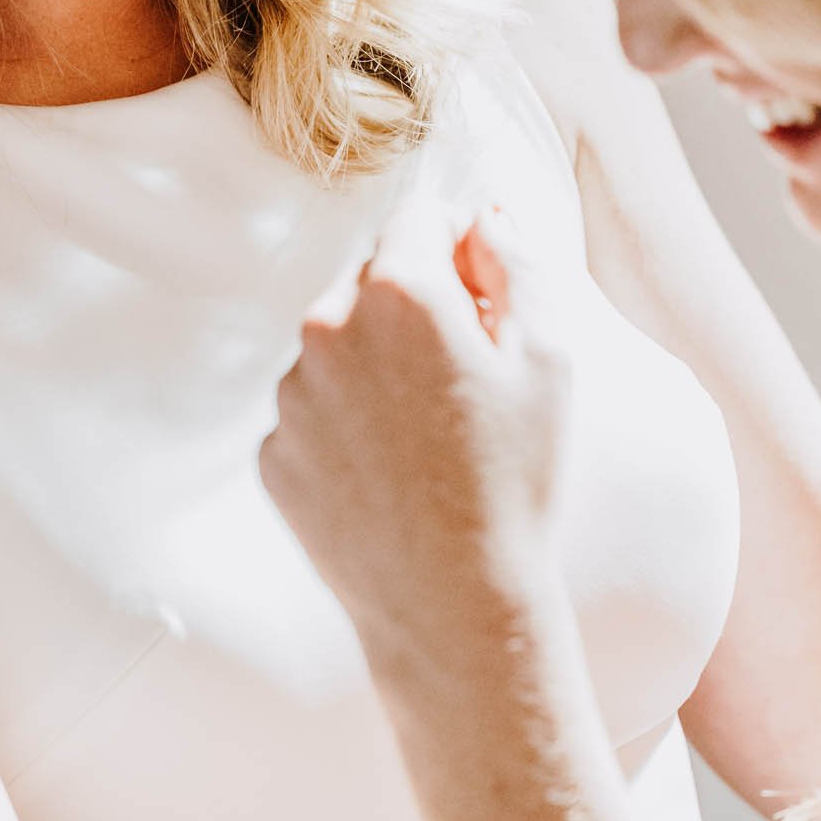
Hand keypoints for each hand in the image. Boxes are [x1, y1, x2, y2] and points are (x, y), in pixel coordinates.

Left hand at [261, 198, 567, 658]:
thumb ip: (515, 264)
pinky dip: (345, 429)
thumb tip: (484, 216)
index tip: (480, 300)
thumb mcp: (547, 358)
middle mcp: (327, 330)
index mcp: (399, 294)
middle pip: (371, 284)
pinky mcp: (273, 453)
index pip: (419, 220)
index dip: (457, 252)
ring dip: (373, 369)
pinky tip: (391, 475)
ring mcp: (291, 397)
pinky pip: (312, 415)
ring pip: (336, 350)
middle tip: (462, 384)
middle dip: (413, 312)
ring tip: (427, 440)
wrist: (455, 604)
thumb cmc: (514, 480)